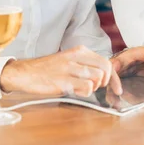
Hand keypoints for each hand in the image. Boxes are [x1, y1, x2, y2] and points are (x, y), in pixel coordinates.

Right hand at [0, 45, 122, 96]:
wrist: (26, 73)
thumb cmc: (49, 69)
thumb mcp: (70, 60)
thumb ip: (86, 64)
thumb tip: (105, 75)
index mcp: (80, 50)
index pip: (106, 62)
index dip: (114, 78)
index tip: (117, 89)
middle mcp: (76, 56)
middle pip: (105, 69)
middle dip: (104, 82)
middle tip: (95, 87)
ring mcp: (69, 68)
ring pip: (97, 78)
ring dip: (93, 88)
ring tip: (81, 88)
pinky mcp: (63, 81)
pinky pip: (86, 88)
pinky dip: (85, 93)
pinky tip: (75, 92)